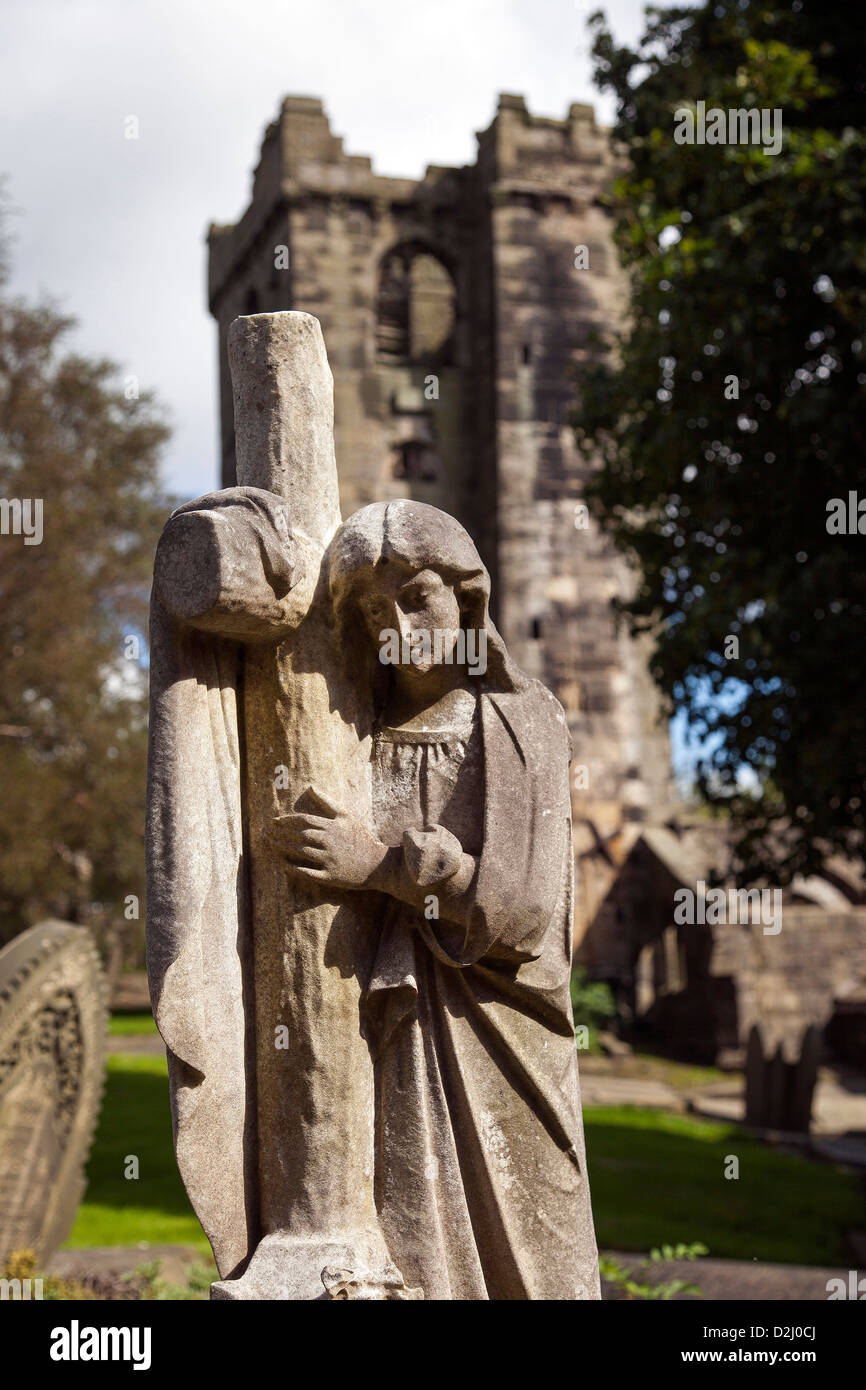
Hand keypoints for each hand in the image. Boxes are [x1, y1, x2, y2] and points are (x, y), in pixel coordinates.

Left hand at [270, 785, 387, 889]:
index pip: (304, 820)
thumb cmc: (360, 837)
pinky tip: (284, 866)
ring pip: (302, 852)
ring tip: (271, 845)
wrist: (378, 864)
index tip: (274, 821)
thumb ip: (327, 801)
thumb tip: (310, 785)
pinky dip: (295, 869)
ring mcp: (330, 860)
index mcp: (333, 826)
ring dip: (284, 849)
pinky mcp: (331, 876)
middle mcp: (330, 842)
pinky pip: (309, 873)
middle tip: (266, 833)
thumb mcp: (346, 816)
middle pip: (300, 835)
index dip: (286, 820)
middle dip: (281, 834)